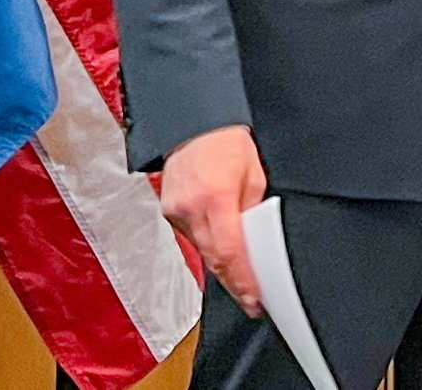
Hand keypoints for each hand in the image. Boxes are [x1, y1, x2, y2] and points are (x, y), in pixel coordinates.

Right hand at [159, 125, 268, 316]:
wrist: (193, 122)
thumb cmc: (225, 141)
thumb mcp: (253, 177)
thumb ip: (251, 213)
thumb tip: (252, 242)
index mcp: (216, 198)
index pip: (230, 253)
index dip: (242, 281)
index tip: (253, 299)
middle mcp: (191, 207)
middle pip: (214, 259)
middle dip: (233, 281)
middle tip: (250, 297)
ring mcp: (175, 210)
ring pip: (202, 251)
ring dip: (220, 264)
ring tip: (238, 272)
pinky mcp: (168, 210)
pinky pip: (191, 237)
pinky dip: (206, 245)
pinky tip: (218, 246)